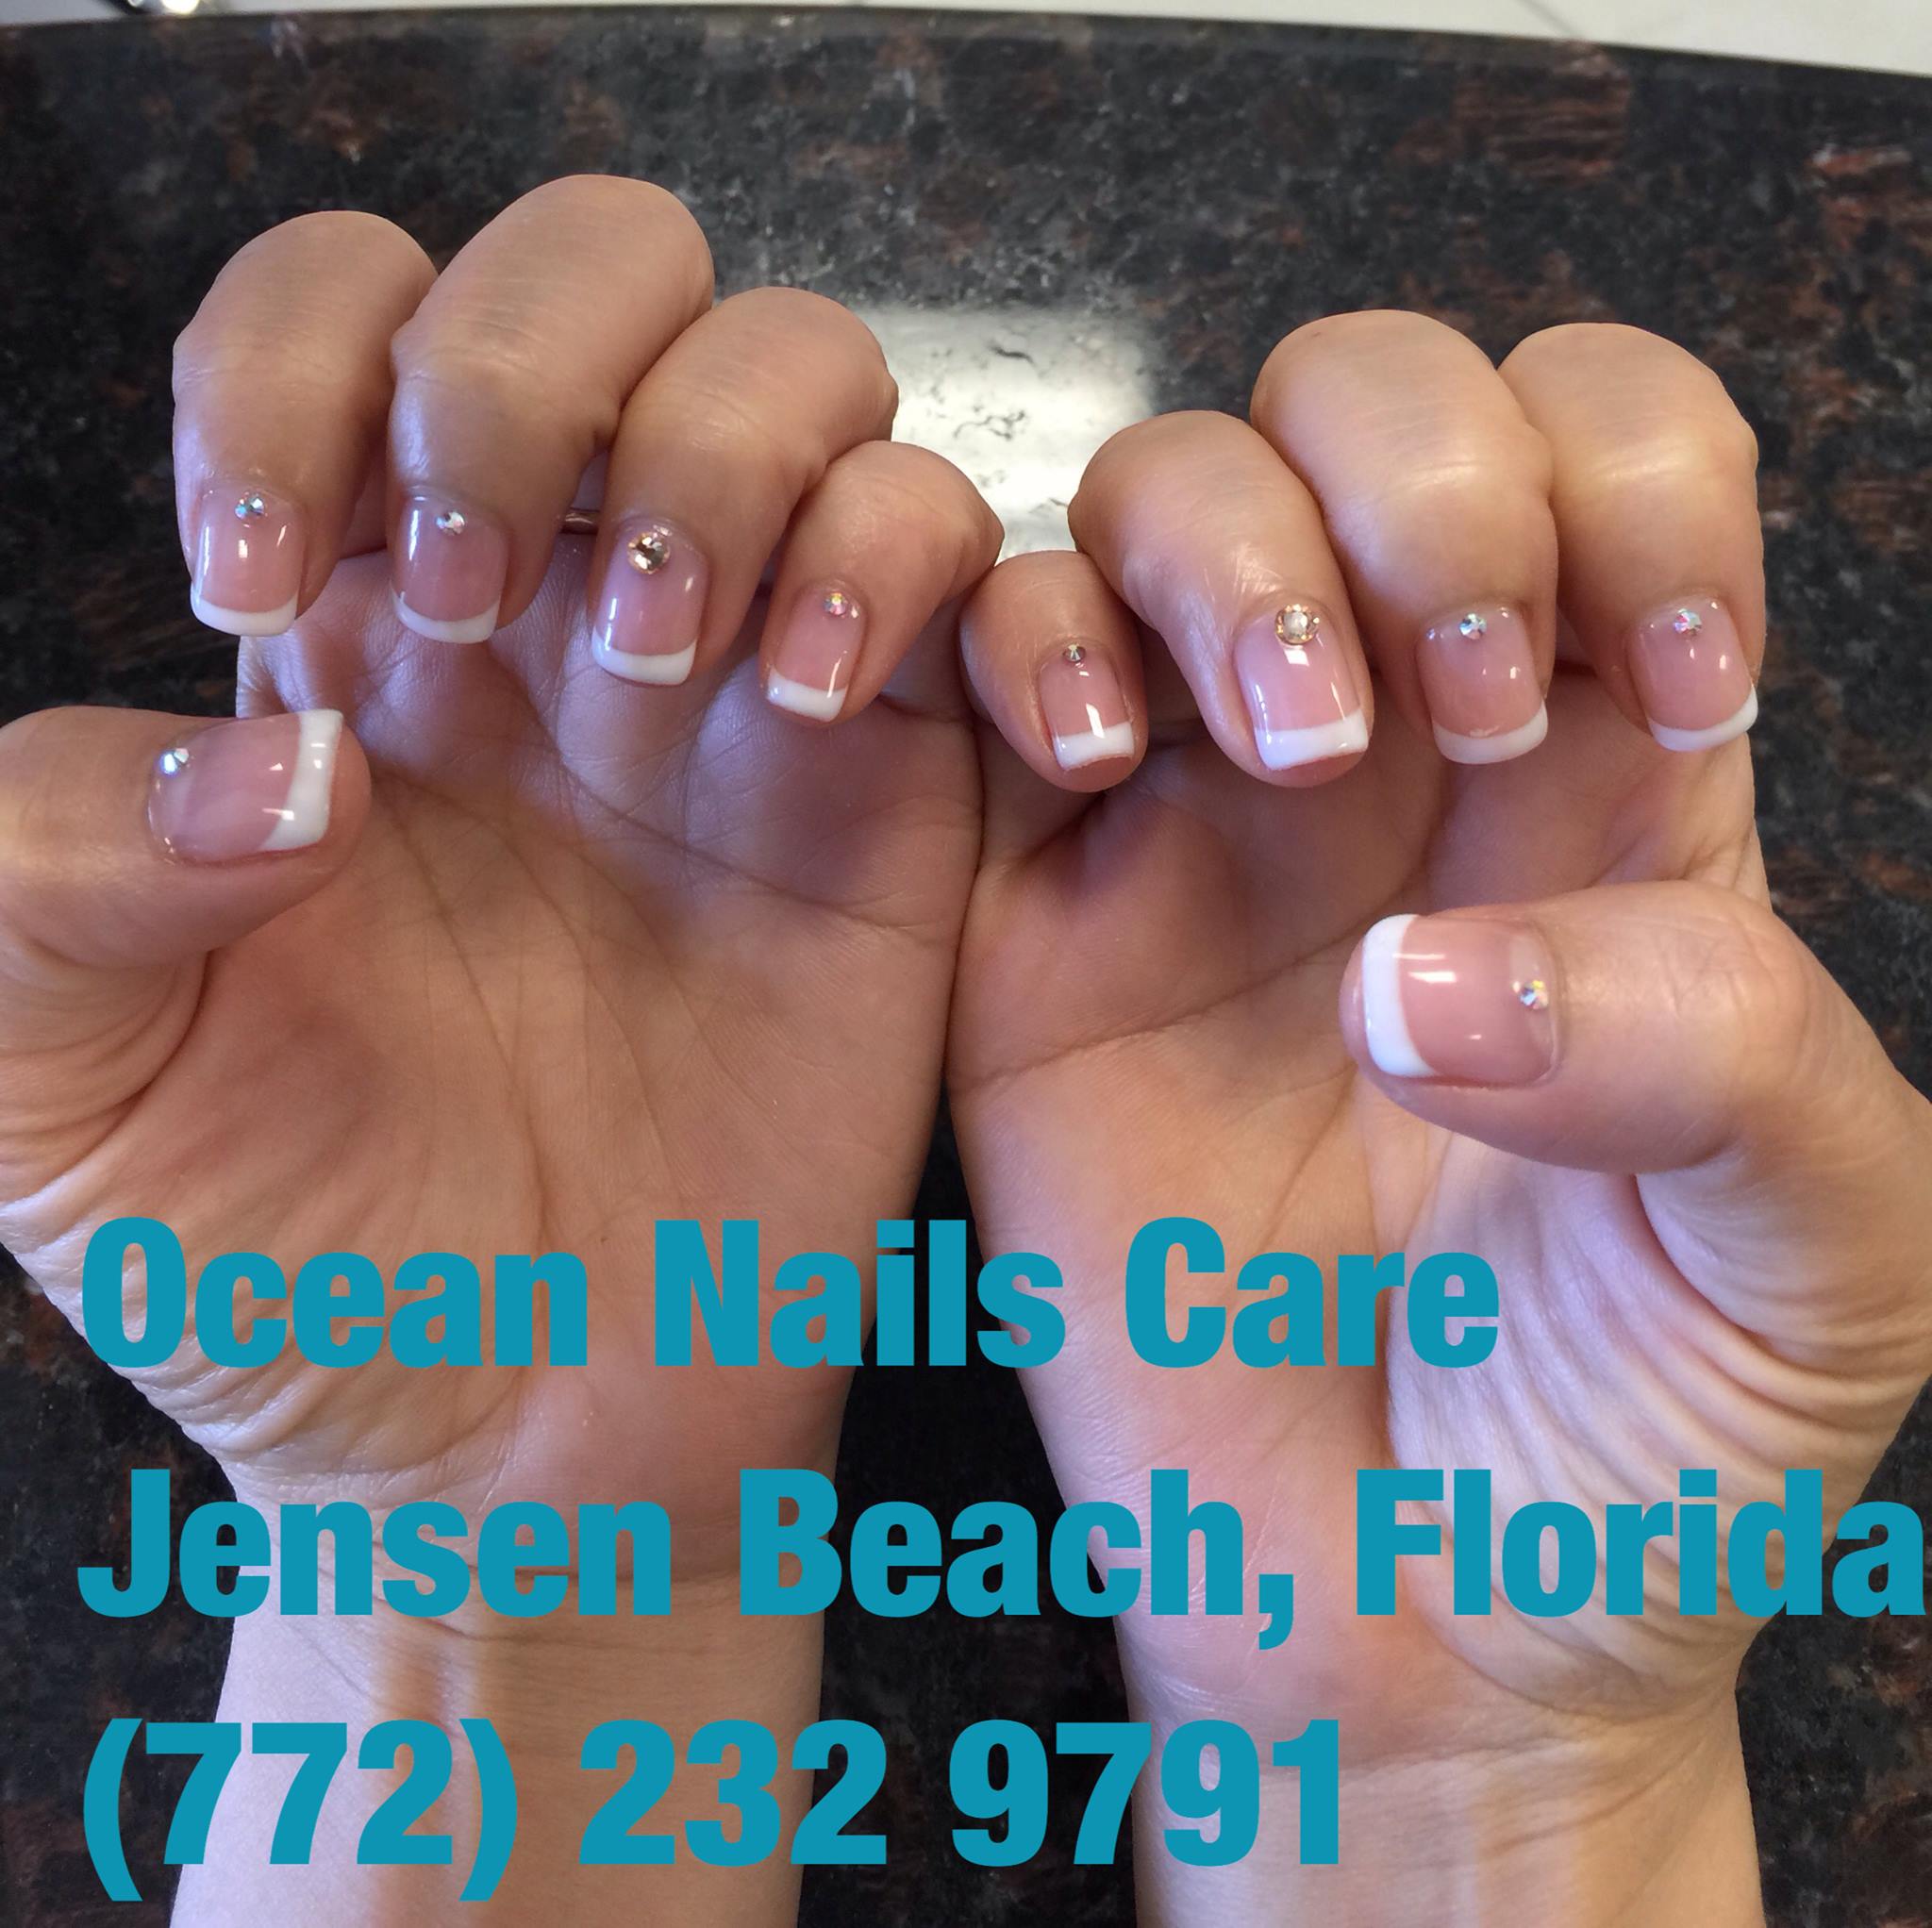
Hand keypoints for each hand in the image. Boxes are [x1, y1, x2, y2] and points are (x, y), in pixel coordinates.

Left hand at [1, 177, 996, 1922]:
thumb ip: (50, 862)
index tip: (269, 589)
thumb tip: (293, 751)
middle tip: (493, 610)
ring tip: (688, 668)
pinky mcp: (897, 794)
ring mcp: (740, 691)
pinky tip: (816, 707)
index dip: (296, 365)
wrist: (518, 1454)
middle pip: (604, 269)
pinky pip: (970, 563)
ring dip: (740, 453)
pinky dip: (924, 569)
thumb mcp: (48, 1087)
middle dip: (544, 368)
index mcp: (346, 630)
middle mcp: (556, 614)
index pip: (340, 313)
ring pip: (806, 374)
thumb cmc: (284, 1272)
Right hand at [948, 314, 1931, 1924]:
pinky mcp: (1022, 918)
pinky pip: (975, 671)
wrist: (1405, 1631)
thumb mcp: (1823, 1253)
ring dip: (1212, 543)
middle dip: (1408, 474)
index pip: (1610, 446)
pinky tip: (1085, 764)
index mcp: (1611, 778)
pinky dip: (1005, 642)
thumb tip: (1422, 975)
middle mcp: (1393, 753)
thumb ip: (1729, 1053)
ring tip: (1281, 741)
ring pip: (1155, 493)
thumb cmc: (1640, 1443)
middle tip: (1444, 699)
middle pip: (1366, 405)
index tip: (1643, 684)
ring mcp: (1192, 823)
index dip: (1623, 482)